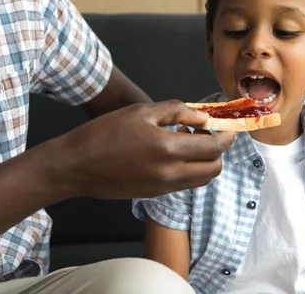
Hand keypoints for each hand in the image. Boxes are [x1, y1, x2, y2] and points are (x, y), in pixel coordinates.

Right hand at [46, 100, 235, 198]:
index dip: (226, 137)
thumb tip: (202, 115)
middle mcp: (171, 174)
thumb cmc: (104, 134)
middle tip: (209, 133)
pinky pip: (184, 184)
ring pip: (201, 180)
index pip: (214, 147)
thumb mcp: (141, 111)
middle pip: (213, 169)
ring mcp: (163, 187)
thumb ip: (176, 111)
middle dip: (219, 151)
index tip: (229, 127)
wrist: (76, 166)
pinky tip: (173, 153)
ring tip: (189, 141)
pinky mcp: (154, 194)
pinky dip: (189, 169)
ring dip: (205, 161)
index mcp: (169, 149)